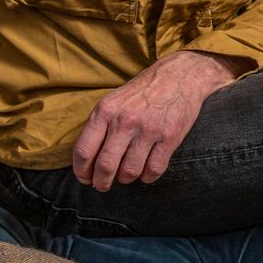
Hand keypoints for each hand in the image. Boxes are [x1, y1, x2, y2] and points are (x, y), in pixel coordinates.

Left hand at [70, 50, 248, 191]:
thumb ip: (100, 126)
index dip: (82, 171)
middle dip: (101, 182)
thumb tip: (88, 159)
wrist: (180, 76)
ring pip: (129, 171)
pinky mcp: (169, 137)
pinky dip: (147, 177)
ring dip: (126, 179)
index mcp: (105, 111)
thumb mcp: (114, 101)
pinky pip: (154, 169)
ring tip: (127, 175)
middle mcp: (124, 121)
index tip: (85, 178)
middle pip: (105, 166)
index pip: (84, 151)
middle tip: (103, 186)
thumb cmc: (143, 92)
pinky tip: (146, 172)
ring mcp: (148, 130)